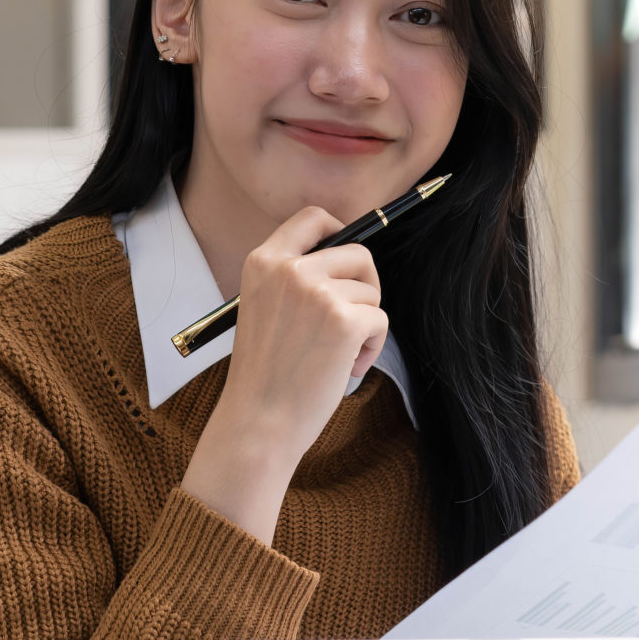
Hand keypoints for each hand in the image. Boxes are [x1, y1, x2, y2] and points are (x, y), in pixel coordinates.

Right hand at [178, 207, 386, 543]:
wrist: (257, 421)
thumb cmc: (265, 374)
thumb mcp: (263, 307)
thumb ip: (294, 279)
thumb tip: (348, 259)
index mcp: (263, 261)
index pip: (313, 218)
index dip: (340, 230)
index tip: (348, 259)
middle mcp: (290, 269)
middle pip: (357, 252)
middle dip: (366, 287)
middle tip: (354, 321)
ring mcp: (317, 292)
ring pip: (371, 292)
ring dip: (366, 324)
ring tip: (337, 356)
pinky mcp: (344, 319)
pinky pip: (381, 319)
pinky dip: (372, 346)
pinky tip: (345, 368)